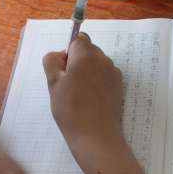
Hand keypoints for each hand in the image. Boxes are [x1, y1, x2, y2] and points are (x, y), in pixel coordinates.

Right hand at [43, 33, 121, 149]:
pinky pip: (105, 75)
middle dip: (78, 61)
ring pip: (97, 63)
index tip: (63, 71)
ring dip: (88, 72)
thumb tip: (61, 54)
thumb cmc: (70, 108)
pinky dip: (97, 82)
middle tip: (69, 84)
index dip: (68, 52)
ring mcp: (114, 73)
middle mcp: (104, 59)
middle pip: (89, 50)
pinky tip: (91, 99)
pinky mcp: (119, 85)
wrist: (95, 134)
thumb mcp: (53, 82)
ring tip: (80, 94)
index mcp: (87, 55)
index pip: (78, 39)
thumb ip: (53, 60)